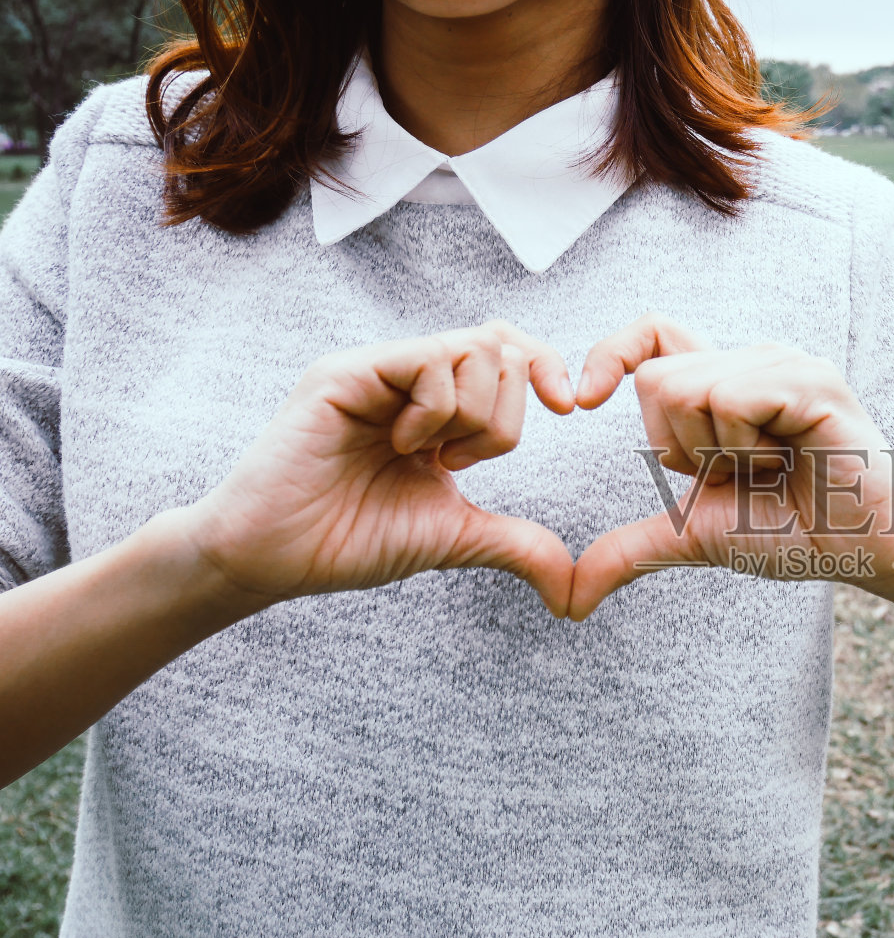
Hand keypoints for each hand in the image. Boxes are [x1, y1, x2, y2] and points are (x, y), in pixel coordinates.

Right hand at [175, 320, 577, 614]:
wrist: (275, 559)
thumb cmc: (350, 541)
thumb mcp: (456, 538)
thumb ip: (518, 545)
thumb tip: (574, 592)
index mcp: (439, 405)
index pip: (511, 350)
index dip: (547, 368)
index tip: (567, 407)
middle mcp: (410, 377)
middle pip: (504, 345)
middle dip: (505, 414)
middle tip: (460, 459)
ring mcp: (378, 371)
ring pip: (474, 348)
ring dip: (472, 414)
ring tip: (425, 453)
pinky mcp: (346, 374)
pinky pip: (427, 360)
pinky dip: (434, 410)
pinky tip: (399, 444)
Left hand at [566, 314, 893, 619]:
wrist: (862, 551)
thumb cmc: (792, 533)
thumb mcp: (693, 537)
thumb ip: (630, 550)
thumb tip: (567, 601)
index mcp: (723, 381)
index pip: (650, 334)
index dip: (608, 352)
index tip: (582, 401)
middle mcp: (751, 358)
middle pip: (656, 378)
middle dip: (683, 447)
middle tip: (742, 472)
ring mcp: (783, 362)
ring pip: (690, 388)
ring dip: (721, 453)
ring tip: (772, 468)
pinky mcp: (810, 379)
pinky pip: (734, 399)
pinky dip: (748, 448)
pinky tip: (790, 461)